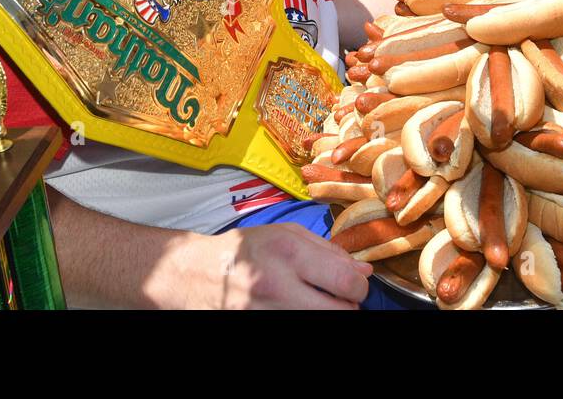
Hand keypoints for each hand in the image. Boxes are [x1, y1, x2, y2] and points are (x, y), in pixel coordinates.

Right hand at [167, 224, 372, 309]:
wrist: (197, 274)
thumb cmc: (246, 250)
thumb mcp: (286, 235)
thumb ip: (329, 251)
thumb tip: (365, 271)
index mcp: (288, 252)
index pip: (345, 281)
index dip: (359, 286)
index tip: (354, 284)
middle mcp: (278, 284)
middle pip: (340, 312)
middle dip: (348, 306)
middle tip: (340, 298)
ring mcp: (266, 312)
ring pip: (323, 322)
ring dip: (327, 314)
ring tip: (316, 302)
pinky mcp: (261, 326)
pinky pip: (299, 327)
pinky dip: (306, 319)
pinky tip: (298, 308)